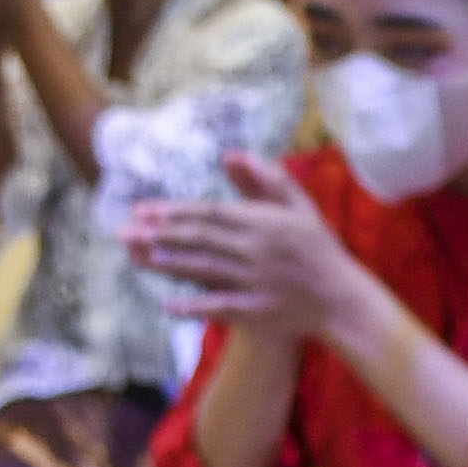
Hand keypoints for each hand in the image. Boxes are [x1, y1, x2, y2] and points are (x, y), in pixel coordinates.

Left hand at [122, 150, 389, 339]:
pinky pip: (222, 307)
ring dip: (172, 264)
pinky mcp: (259, 312)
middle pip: (202, 239)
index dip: (175, 212)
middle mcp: (258, 251)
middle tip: (125, 233)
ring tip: (140, 257)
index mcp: (266, 223)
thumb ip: (267, 178)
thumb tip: (232, 154)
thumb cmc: (318, 249)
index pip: (211, 213)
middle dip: (161, 235)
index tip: (142, 210)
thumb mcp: (300, 207)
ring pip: (207, 270)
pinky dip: (195, 307)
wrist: (342, 299)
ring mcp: (257, 283)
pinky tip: (168, 305)